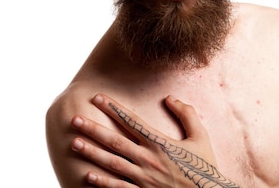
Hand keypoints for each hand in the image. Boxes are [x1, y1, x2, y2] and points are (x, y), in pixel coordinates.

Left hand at [70, 93, 239, 187]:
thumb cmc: (204, 166)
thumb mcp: (200, 136)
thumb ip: (186, 114)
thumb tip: (170, 98)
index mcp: (161, 143)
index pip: (132, 121)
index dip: (113, 108)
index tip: (97, 98)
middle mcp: (149, 159)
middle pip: (115, 141)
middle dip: (93, 129)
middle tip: (74, 120)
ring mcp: (144, 178)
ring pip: (112, 163)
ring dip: (92, 153)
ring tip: (74, 143)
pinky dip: (102, 183)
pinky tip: (87, 175)